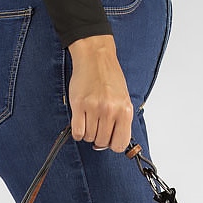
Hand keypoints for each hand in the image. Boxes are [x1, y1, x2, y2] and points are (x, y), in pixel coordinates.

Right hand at [66, 35, 133, 152]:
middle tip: (97, 127)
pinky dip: (78, 132)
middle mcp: (110, 110)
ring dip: (88, 133)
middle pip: (102, 142)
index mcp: (125, 110)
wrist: (95, 58)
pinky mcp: (79, 105)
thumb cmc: (109, 77)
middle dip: (99, 139)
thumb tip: (114, 141)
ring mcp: (94, 108)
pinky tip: (80, 123)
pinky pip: (77, 132)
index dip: (113, 144)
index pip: (120, 144)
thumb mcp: (123, 99)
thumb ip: (121, 120)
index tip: (109, 140)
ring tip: (89, 120)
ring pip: (89, 138)